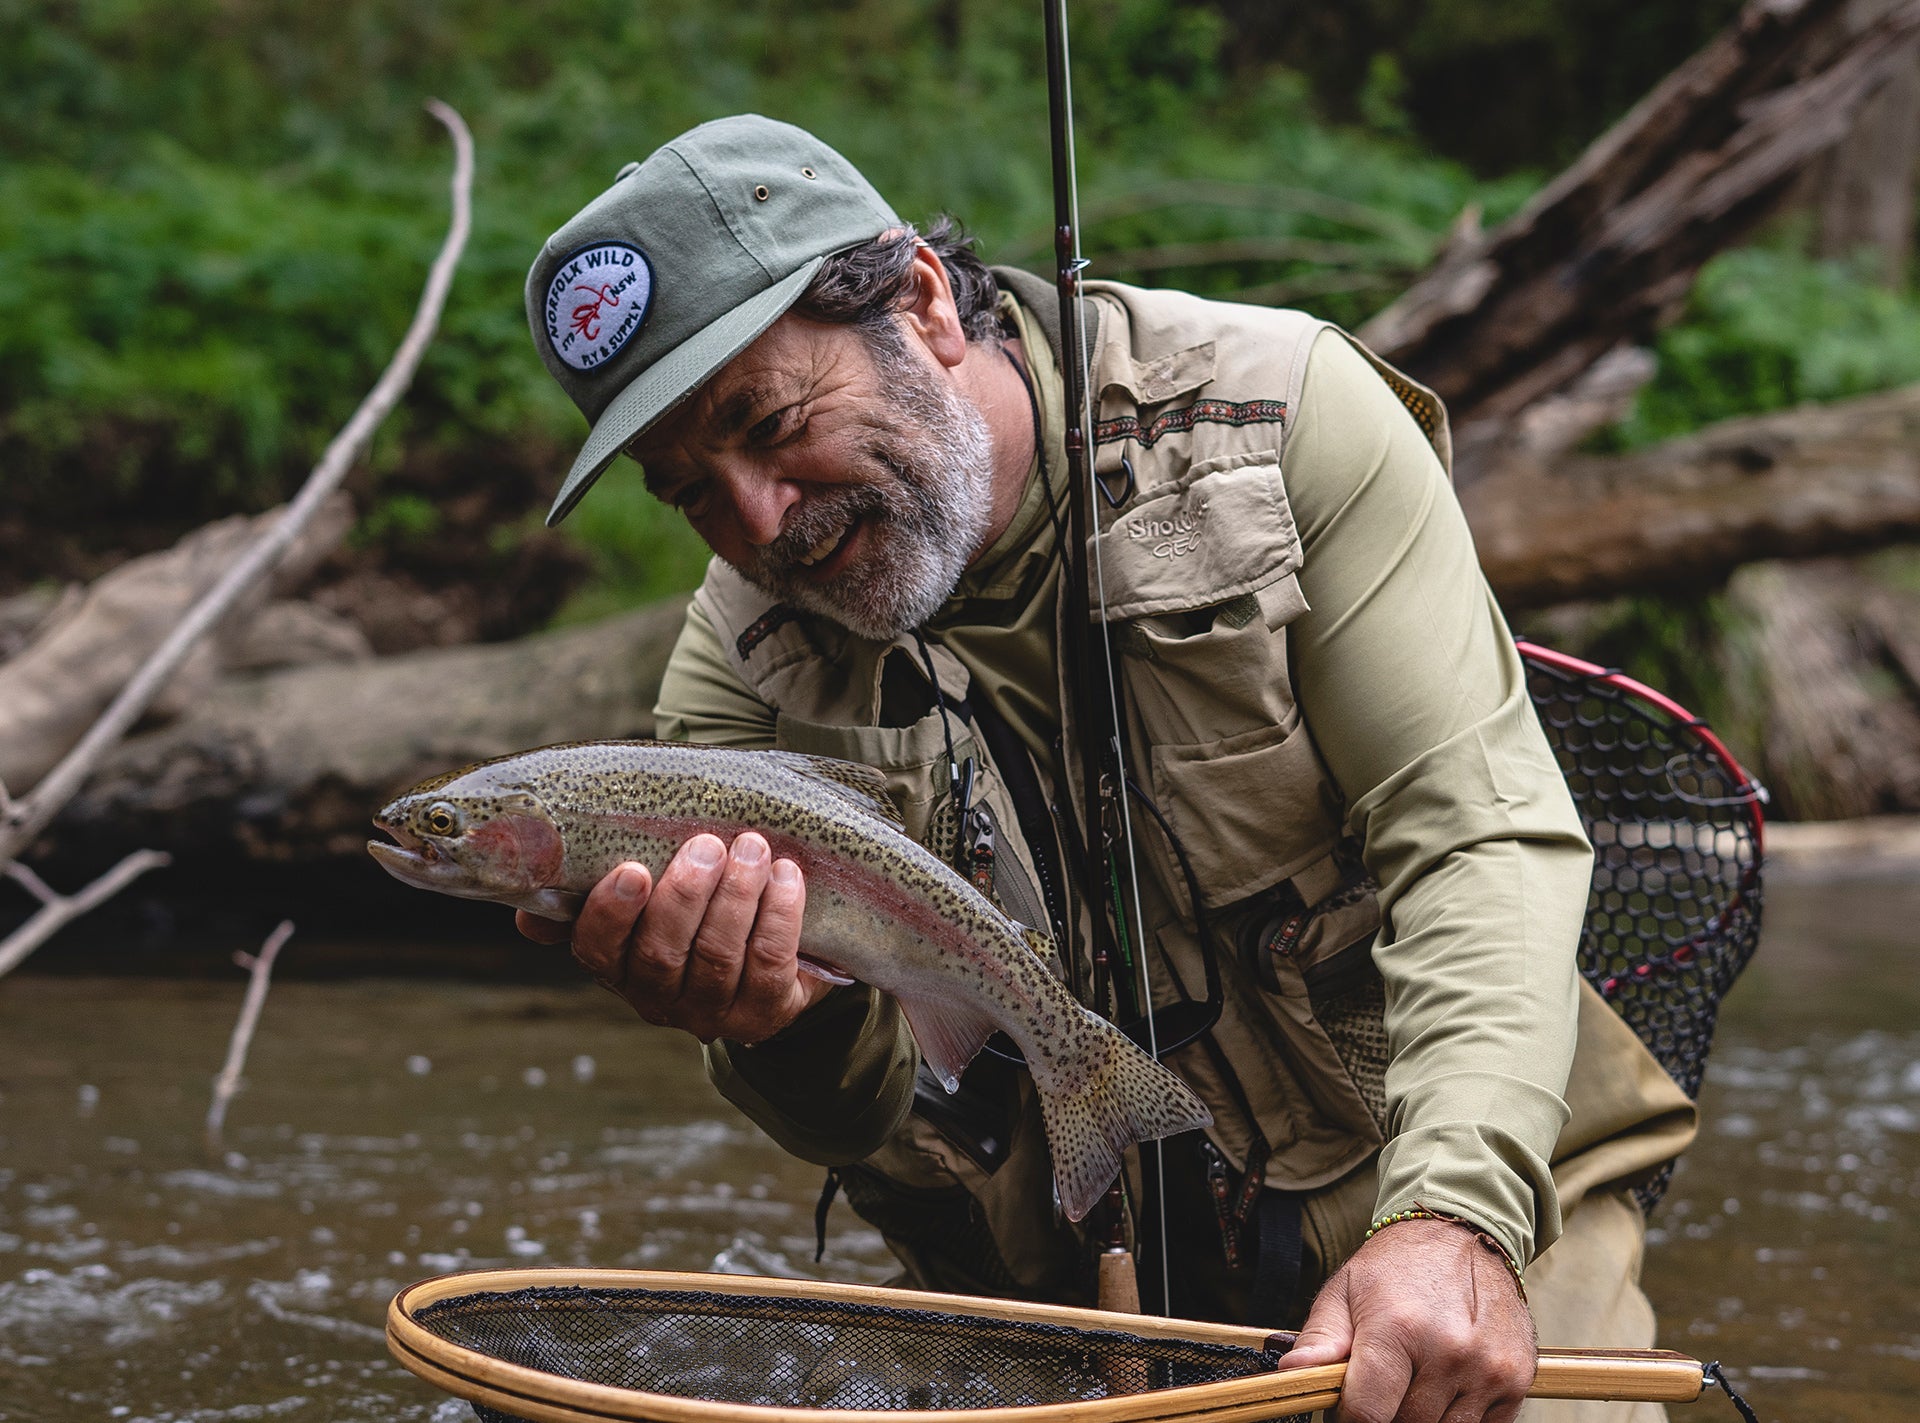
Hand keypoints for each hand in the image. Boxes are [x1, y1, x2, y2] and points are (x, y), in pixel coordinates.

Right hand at [515, 831, 826, 1042]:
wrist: (770, 961)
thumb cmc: (694, 912)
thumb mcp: (644, 901)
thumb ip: (590, 894)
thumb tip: (526, 909)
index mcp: (616, 967)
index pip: (598, 950)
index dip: (612, 913)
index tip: (633, 870)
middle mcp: (657, 998)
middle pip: (661, 954)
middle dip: (685, 896)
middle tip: (706, 845)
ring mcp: (711, 1011)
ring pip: (717, 957)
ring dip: (736, 897)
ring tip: (752, 848)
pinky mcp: (763, 1012)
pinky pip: (769, 964)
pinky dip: (779, 916)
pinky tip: (786, 877)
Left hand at [1279, 1216, 1536, 1422]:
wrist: (1464, 1233)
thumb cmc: (1396, 1267)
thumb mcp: (1346, 1289)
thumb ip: (1321, 1338)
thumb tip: (1293, 1373)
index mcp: (1398, 1327)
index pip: (1368, 1414)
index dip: (1350, 1418)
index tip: (1347, 1407)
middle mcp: (1449, 1351)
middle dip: (1387, 1412)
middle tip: (1382, 1383)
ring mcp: (1489, 1369)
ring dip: (1422, 1415)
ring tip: (1413, 1379)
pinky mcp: (1517, 1381)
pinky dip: (1457, 1416)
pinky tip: (1445, 1385)